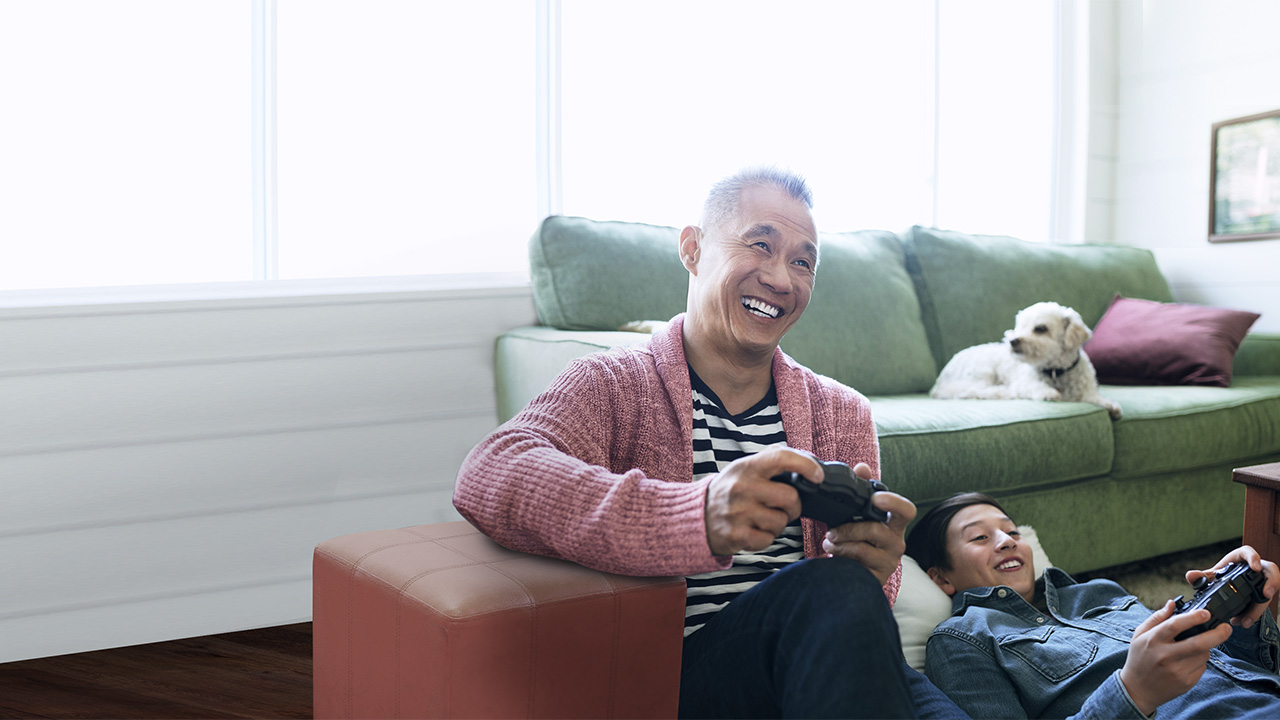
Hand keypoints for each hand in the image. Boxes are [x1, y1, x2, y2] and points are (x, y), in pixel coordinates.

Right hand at [704, 446, 820, 556]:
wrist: (697, 516)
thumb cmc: (729, 490)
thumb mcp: (745, 467)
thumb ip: (773, 460)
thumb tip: (809, 460)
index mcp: (747, 467)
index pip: (781, 458)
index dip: (805, 465)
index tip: (817, 476)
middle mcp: (742, 487)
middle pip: (790, 498)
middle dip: (793, 506)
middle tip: (783, 506)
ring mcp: (738, 513)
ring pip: (781, 522)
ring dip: (778, 523)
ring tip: (763, 518)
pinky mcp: (736, 535)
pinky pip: (769, 539)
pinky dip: (766, 537)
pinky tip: (754, 529)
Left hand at [820, 463, 915, 585]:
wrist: (854, 568)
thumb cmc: (859, 536)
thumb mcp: (859, 512)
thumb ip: (862, 488)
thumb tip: (862, 467)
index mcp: (894, 522)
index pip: (906, 510)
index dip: (894, 503)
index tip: (876, 498)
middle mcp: (896, 541)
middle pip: (877, 531)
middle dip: (850, 528)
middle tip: (831, 529)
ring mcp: (889, 561)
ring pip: (863, 548)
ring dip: (840, 543)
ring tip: (829, 541)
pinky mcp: (878, 576)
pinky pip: (857, 564)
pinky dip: (840, 555)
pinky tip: (832, 552)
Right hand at [1120, 600, 1232, 715]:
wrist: (1138, 690)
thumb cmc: (1139, 659)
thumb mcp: (1139, 635)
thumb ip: (1156, 618)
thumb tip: (1172, 603)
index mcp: (1153, 641)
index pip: (1175, 625)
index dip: (1193, 618)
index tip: (1207, 613)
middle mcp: (1166, 656)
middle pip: (1199, 644)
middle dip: (1217, 635)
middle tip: (1227, 628)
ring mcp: (1177, 671)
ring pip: (1203, 655)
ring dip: (1204, 648)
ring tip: (1190, 649)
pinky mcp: (1186, 682)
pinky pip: (1202, 667)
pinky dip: (1199, 661)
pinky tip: (1186, 663)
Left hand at [1185, 545, 1279, 628]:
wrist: (1226, 587)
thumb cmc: (1221, 576)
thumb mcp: (1212, 576)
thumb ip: (1201, 576)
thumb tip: (1191, 575)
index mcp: (1241, 559)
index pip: (1250, 553)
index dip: (1254, 558)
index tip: (1255, 568)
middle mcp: (1255, 569)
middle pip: (1271, 571)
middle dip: (1272, 582)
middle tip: (1266, 594)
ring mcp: (1262, 581)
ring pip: (1269, 591)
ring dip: (1260, 607)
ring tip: (1247, 620)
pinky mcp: (1263, 594)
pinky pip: (1263, 603)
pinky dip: (1254, 614)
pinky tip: (1243, 622)